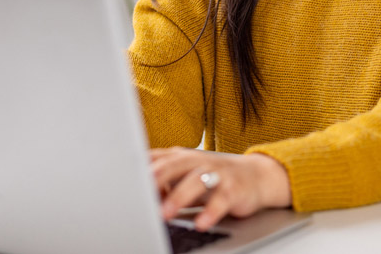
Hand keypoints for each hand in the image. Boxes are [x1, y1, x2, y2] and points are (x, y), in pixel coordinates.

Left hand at [150, 148, 291, 230]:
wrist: (255, 176)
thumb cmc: (212, 177)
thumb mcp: (184, 178)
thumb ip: (161, 184)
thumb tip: (137, 196)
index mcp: (181, 157)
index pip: (158, 158)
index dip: (141, 167)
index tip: (125, 179)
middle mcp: (198, 161)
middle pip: (175, 164)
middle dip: (157, 177)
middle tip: (141, 192)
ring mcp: (217, 173)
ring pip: (196, 180)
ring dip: (179, 197)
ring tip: (166, 214)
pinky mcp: (234, 189)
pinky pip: (221, 200)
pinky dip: (210, 212)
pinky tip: (201, 224)